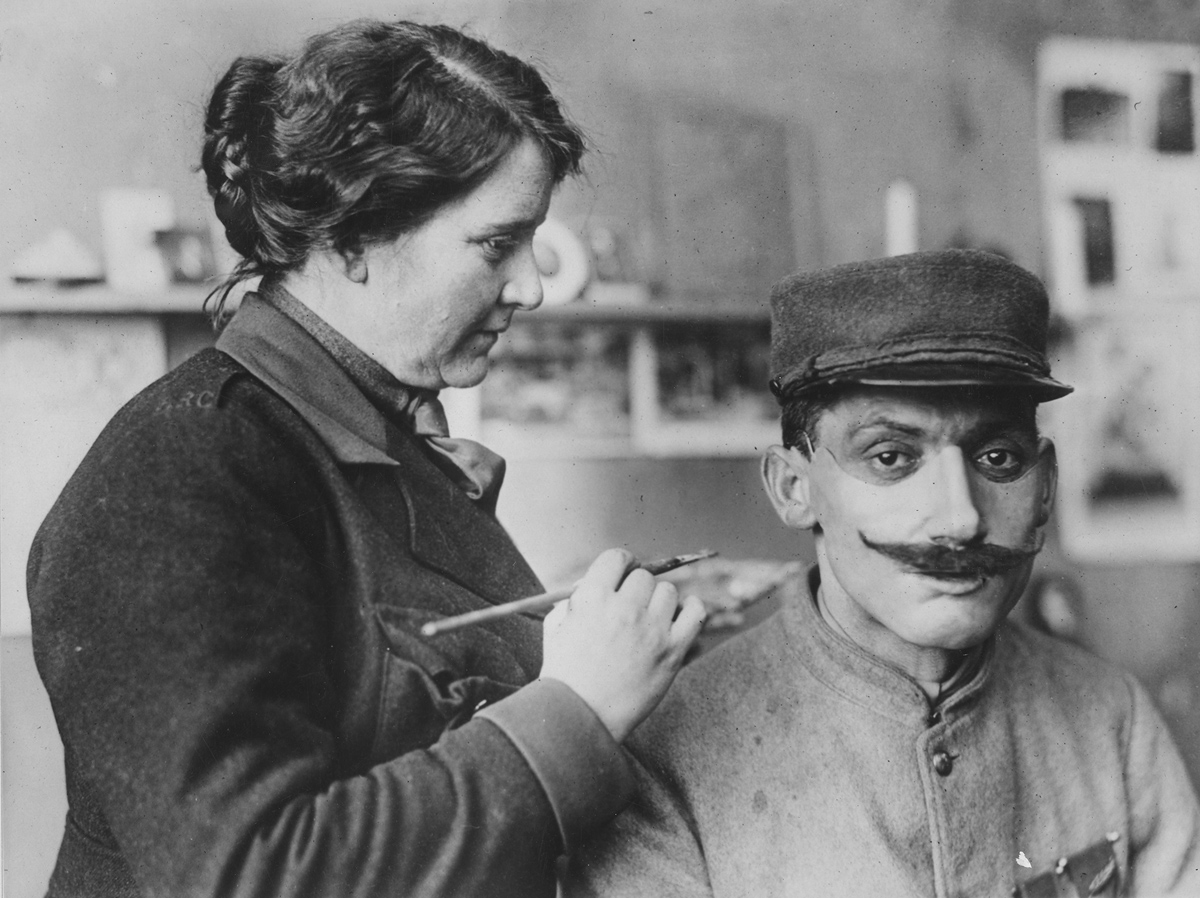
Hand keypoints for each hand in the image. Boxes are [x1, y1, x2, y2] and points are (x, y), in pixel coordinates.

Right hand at [540, 548, 705, 742]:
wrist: (582, 718)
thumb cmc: (566, 675)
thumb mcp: (556, 629)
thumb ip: (574, 601)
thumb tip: (592, 583)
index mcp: (592, 598)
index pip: (617, 558)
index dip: (622, 564)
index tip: (624, 575)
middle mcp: (624, 608)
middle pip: (644, 577)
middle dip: (637, 590)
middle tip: (632, 609)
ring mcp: (651, 628)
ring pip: (669, 592)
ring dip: (660, 602)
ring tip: (650, 621)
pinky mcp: (673, 650)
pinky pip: (695, 612)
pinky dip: (690, 610)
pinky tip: (680, 616)